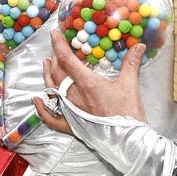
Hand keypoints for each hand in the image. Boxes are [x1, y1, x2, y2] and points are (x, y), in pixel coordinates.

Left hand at [32, 30, 147, 134]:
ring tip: (46, 63)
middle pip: (58, 73)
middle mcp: (74, 97)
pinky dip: (42, 108)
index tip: (54, 33)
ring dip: (47, 75)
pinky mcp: (72, 126)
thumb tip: (140, 46)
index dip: (59, 45)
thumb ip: (132, 63)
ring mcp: (71, 112)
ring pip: (52, 90)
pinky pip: (51, 117)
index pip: (67, 60)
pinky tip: (36, 100)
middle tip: (55, 47)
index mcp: (87, 84)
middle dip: (54, 57)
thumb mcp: (130, 85)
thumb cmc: (128, 114)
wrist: (128, 141)